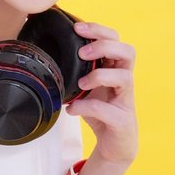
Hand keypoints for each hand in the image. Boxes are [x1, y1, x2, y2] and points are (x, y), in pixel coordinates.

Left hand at [67, 21, 137, 167]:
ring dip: (100, 76)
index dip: (99, 30)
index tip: (77, 29)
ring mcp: (126, 100)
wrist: (114, 145)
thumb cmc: (100, 111)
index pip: (116, 39)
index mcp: (115, 68)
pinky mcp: (122, 120)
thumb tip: (46, 55)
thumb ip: (75, 71)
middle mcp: (125, 80)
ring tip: (81, 83)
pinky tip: (72, 109)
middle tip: (82, 53)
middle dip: (104, 46)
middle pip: (128, 51)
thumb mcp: (86, 87)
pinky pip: (108, 110)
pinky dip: (86, 107)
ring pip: (126, 77)